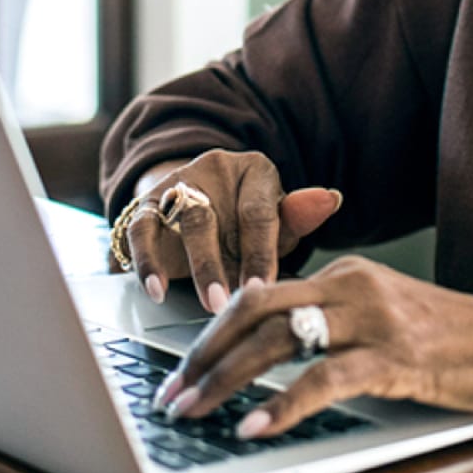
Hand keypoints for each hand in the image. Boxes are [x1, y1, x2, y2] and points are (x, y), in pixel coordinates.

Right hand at [122, 149, 342, 312]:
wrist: (204, 201)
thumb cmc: (249, 221)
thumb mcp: (277, 222)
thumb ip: (297, 218)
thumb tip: (331, 199)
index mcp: (255, 171)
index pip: (258, 212)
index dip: (260, 254)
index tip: (262, 290)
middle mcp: (214, 169)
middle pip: (213, 214)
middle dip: (219, 264)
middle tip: (228, 303)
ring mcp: (179, 184)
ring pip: (180, 219)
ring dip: (193, 266)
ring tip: (205, 302)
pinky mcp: (147, 203)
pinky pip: (141, 228)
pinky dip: (146, 261)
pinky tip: (155, 291)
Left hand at [154, 255, 472, 436]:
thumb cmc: (447, 337)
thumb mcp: (381, 314)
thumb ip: (333, 321)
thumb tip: (270, 348)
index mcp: (345, 274)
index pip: (260, 294)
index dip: (213, 332)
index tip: (181, 368)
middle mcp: (352, 286)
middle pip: (256, 310)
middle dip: (204, 353)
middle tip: (170, 393)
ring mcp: (373, 319)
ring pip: (280, 341)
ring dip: (227, 380)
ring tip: (195, 411)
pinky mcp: (394, 356)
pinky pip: (325, 379)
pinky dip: (284, 404)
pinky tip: (257, 426)